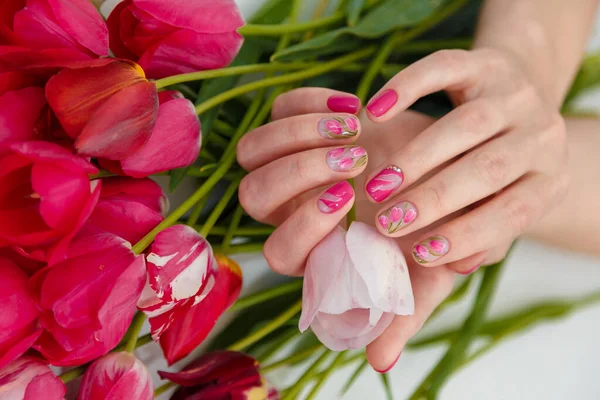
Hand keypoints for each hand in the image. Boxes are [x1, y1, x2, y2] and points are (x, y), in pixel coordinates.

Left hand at [237, 88, 455, 371]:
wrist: (437, 168)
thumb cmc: (426, 224)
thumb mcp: (425, 271)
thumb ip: (402, 314)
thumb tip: (380, 364)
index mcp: (313, 250)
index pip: (281, 250)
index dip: (306, 225)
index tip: (351, 199)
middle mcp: (289, 209)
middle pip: (254, 196)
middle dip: (298, 173)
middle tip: (352, 157)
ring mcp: (286, 163)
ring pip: (253, 151)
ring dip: (299, 135)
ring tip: (354, 127)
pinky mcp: (295, 124)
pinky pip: (277, 109)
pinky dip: (306, 103)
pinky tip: (353, 106)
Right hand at [362, 48, 568, 271]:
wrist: (524, 99)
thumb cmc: (505, 167)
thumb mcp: (504, 203)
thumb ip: (484, 237)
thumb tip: (456, 266)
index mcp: (550, 179)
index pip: (513, 213)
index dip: (466, 236)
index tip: (420, 254)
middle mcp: (542, 136)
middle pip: (488, 169)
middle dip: (433, 199)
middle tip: (388, 222)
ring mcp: (516, 95)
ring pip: (466, 125)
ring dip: (416, 158)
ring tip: (376, 185)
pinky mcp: (486, 62)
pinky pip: (445, 69)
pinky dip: (406, 87)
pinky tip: (376, 111)